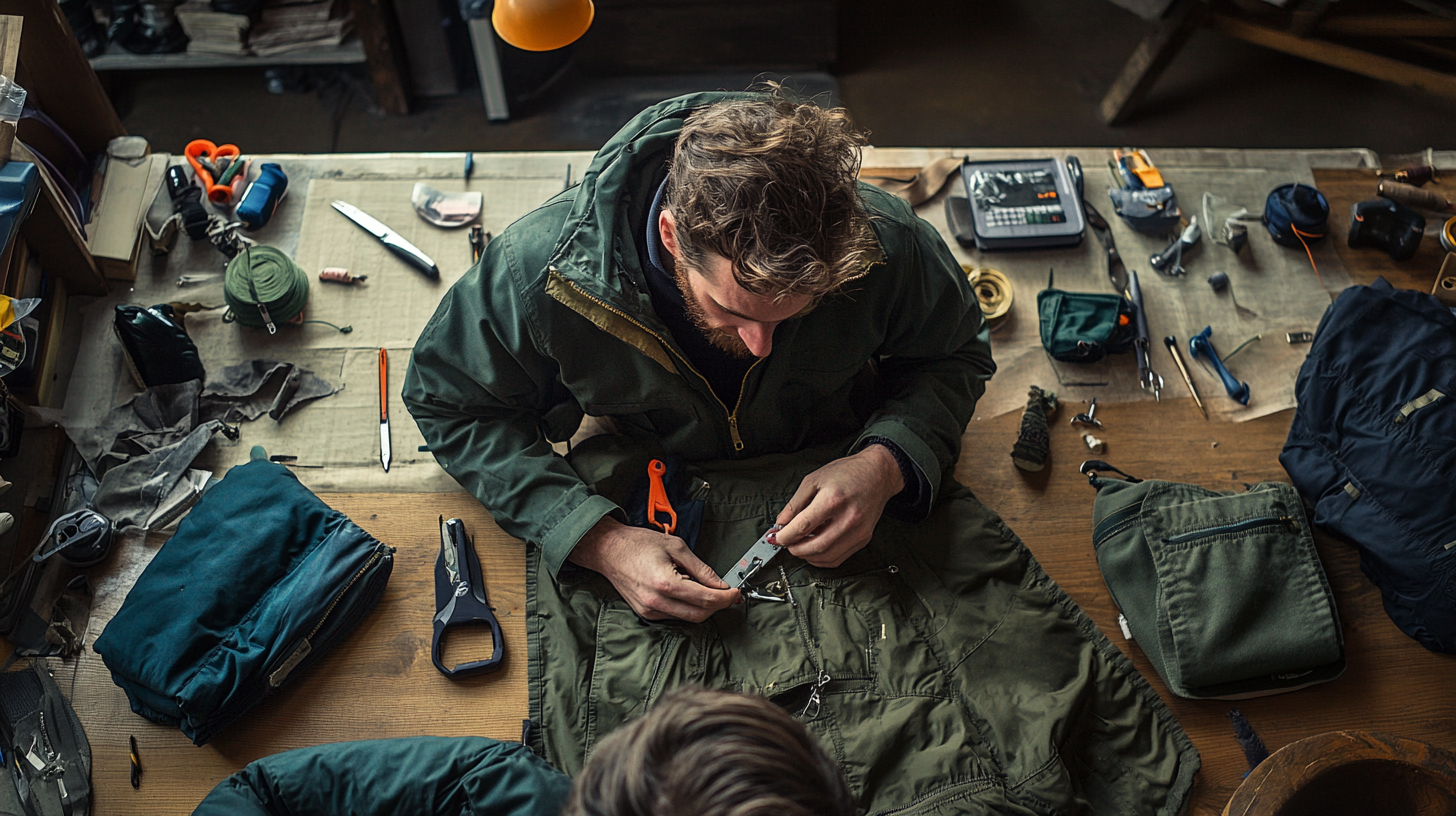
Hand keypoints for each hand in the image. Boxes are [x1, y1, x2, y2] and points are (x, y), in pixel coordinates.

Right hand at [568, 516, 738, 621]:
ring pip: (689, 618)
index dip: (726, 597)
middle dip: (718, 605)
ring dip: (704, 607)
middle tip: (728, 594)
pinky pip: (675, 616)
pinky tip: (688, 592)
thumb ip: (701, 568)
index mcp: (665, 583)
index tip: (735, 592)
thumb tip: (720, 584)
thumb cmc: (638, 544)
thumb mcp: (676, 546)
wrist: (608, 550)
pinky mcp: (646, 613)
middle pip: (700, 614)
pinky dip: (688, 607)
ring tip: (707, 589)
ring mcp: (650, 610)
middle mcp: (656, 602)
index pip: (706, 599)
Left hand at [772, 444, 903, 567]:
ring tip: (800, 545)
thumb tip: (780, 524)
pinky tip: (815, 549)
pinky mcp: (864, 539)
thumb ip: (794, 504)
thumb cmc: (846, 473)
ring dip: (808, 556)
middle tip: (787, 544)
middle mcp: (848, 518)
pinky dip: (822, 558)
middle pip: (816, 546)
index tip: (777, 538)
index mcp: (833, 500)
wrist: (877, 474)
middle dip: (795, 549)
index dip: (785, 536)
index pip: (803, 526)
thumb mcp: (814, 480)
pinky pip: (839, 558)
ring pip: (827, 557)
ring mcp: (858, 531)